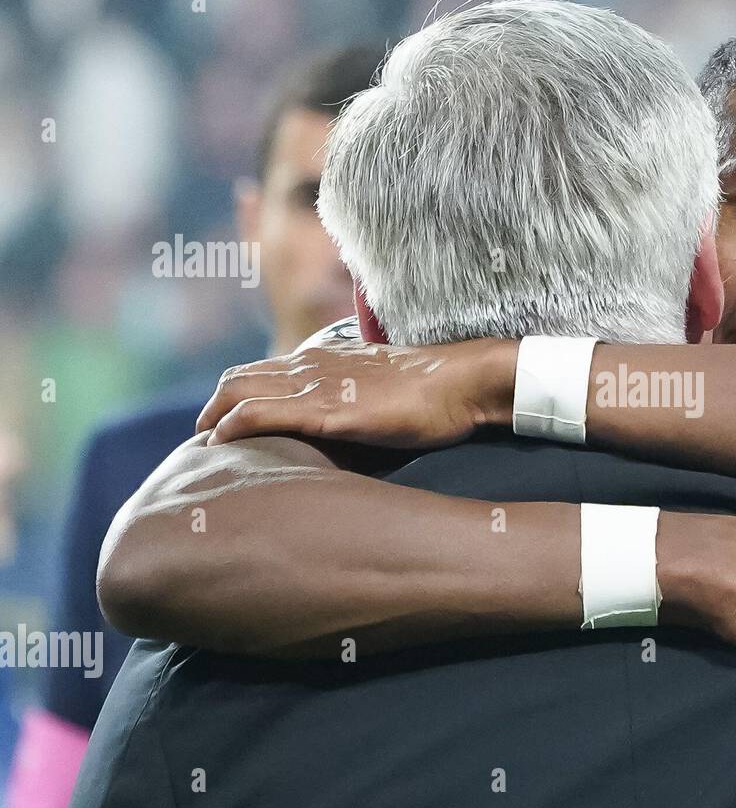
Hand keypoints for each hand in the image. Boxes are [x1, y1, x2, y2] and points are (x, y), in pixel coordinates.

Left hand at [196, 338, 517, 447]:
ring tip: (202, 447)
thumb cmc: (434, 391)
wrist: (460, 383)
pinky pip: (258, 413)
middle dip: (213, 408)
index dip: (236, 395)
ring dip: (211, 417)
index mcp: (325, 360)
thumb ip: (358, 396)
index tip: (223, 425)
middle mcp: (311, 366)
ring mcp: (315, 387)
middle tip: (204, 441)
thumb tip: (351, 420)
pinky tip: (220, 444)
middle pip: (238, 378)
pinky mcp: (323, 411)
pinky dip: (231, 427)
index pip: (261, 371)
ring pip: (238, 391)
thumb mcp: (385, 389)